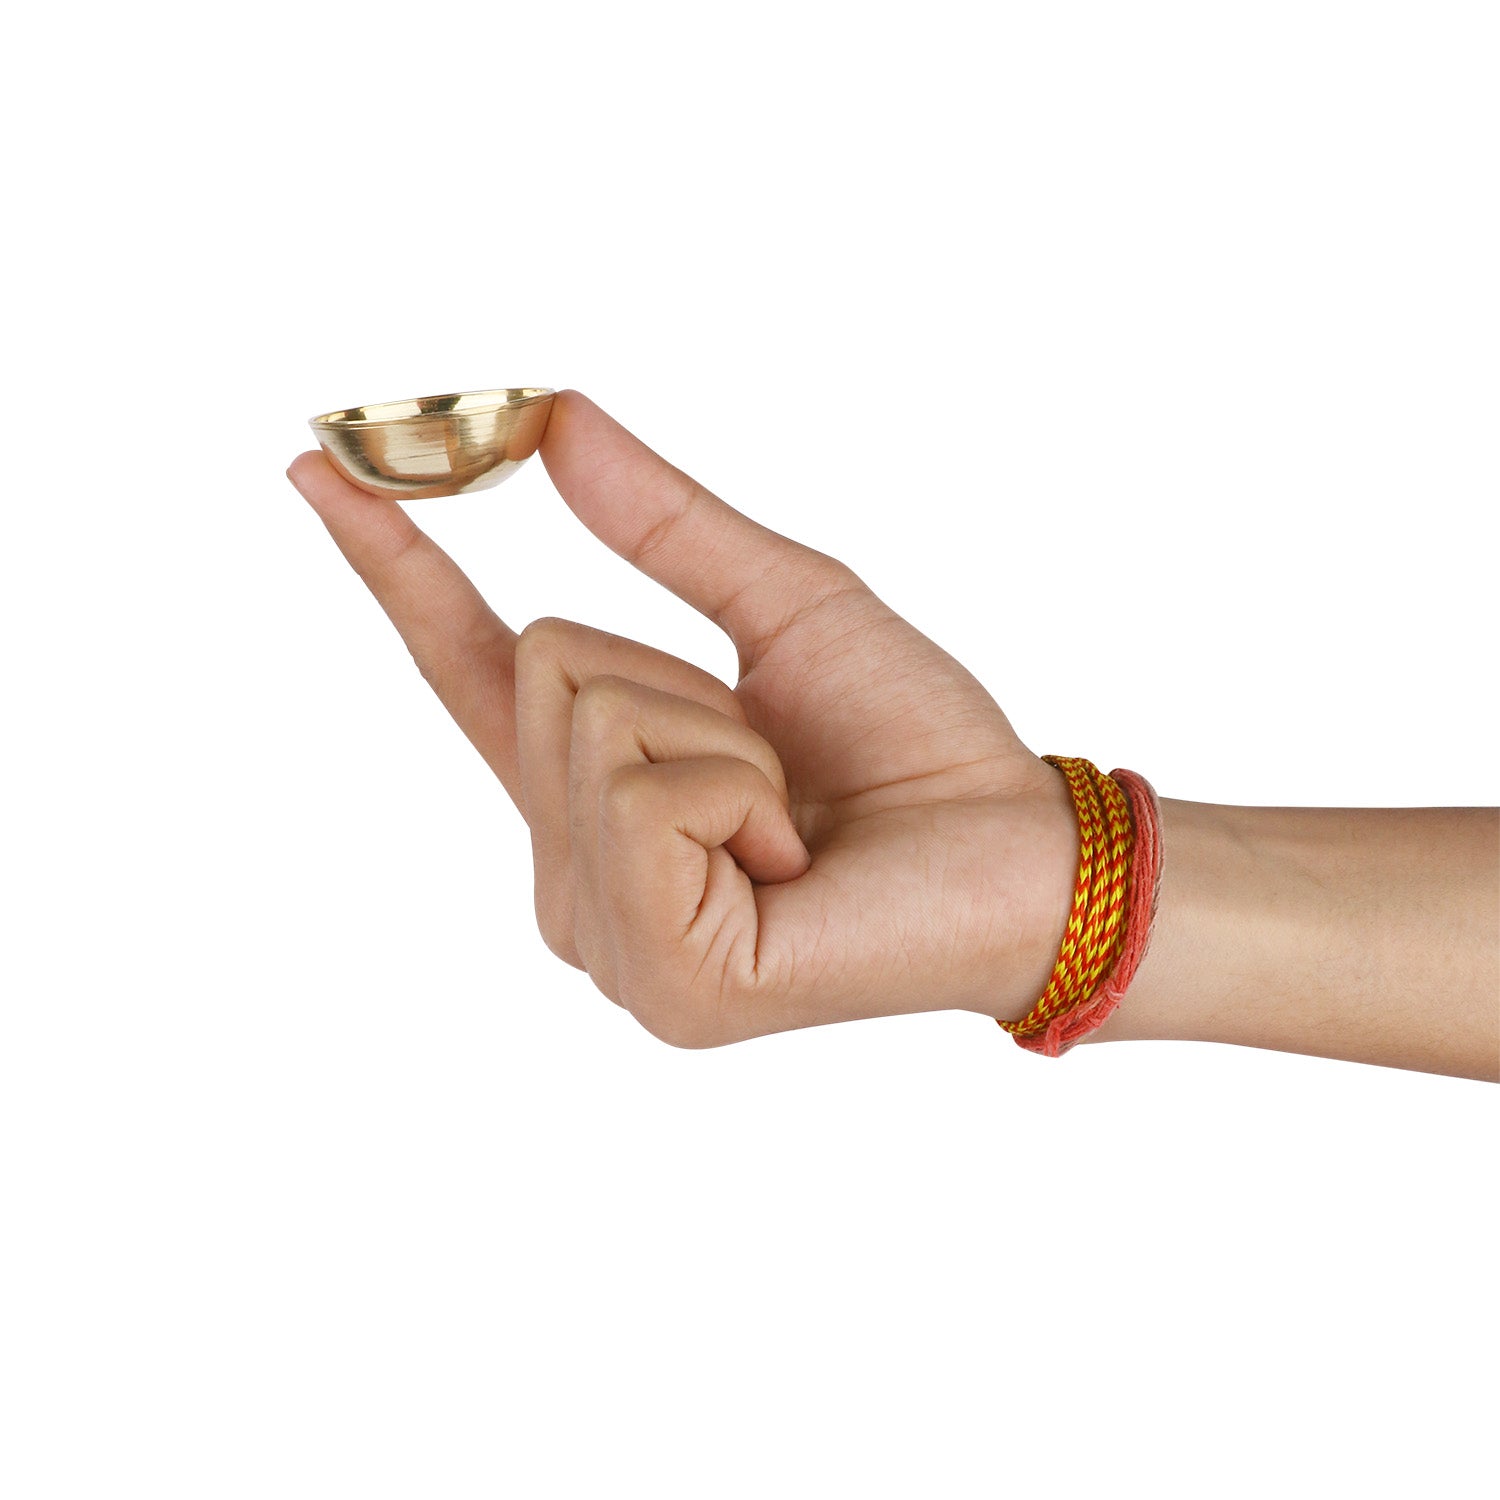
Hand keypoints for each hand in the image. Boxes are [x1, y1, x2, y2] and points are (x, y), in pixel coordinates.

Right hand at [288, 391, 1074, 1046]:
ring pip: (586, 724)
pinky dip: (741, 791)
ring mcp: (608, 943)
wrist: (1016, 849)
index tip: (321, 464)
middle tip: (778, 756)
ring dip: (722, 737)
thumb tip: (553, 419)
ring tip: (793, 819)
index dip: (395, 563)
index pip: (469, 664)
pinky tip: (791, 866)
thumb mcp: (782, 605)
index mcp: (596, 794)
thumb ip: (665, 524)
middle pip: (541, 666)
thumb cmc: (913, 742)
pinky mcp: (660, 981)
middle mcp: (577, 876)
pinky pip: (644, 797)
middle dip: (678, 674)